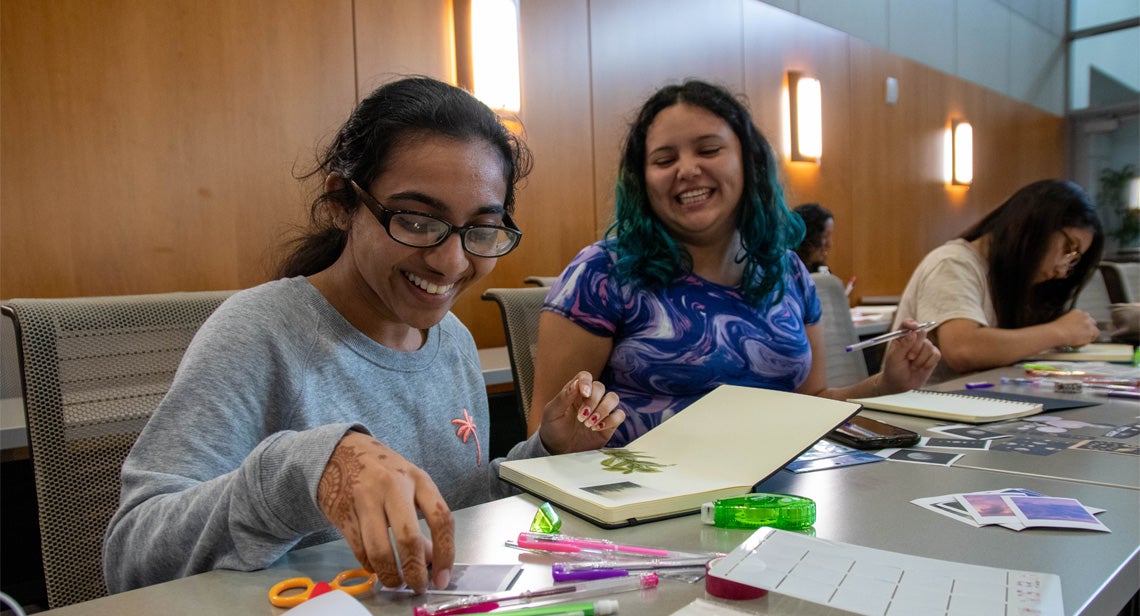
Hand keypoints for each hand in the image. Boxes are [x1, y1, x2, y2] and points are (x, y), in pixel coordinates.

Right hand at [317, 431, 453, 593]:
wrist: (339, 451)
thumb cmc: (382, 469)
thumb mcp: (410, 485)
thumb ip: (424, 519)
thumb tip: (433, 559)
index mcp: (418, 479)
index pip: (441, 519)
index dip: (445, 553)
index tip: (442, 577)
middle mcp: (393, 487)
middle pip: (408, 538)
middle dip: (414, 571)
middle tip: (417, 586)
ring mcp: (365, 499)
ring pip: (379, 549)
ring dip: (390, 575)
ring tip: (395, 582)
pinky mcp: (343, 513)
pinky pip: (359, 549)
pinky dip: (369, 565)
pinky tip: (376, 568)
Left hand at [537, 371, 623, 454]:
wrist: (559, 450)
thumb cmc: (553, 429)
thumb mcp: (552, 413)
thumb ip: (563, 397)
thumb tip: (576, 383)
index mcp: (575, 392)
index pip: (585, 377)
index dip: (586, 382)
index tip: (584, 393)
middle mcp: (590, 398)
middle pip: (600, 387)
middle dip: (593, 401)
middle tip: (581, 417)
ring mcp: (601, 410)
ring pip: (613, 398)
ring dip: (603, 410)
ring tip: (589, 424)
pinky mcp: (609, 424)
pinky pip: (619, 415)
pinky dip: (611, 420)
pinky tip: (597, 428)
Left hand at [879, 319, 940, 392]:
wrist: (900, 385)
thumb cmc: (894, 370)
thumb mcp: (894, 358)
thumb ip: (903, 345)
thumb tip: (913, 333)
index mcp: (901, 337)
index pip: (907, 324)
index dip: (911, 323)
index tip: (914, 327)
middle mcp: (914, 339)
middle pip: (922, 333)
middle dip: (916, 346)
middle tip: (909, 357)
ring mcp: (924, 347)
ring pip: (929, 345)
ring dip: (920, 358)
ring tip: (913, 365)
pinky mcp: (933, 356)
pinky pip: (936, 354)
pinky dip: (928, 363)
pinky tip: (921, 368)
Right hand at [1052, 309, 1098, 346]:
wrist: (1057, 332)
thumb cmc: (1056, 328)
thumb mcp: (1064, 320)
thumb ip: (1072, 322)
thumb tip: (1074, 329)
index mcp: (1077, 312)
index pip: (1085, 317)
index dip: (1083, 325)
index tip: (1080, 329)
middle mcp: (1085, 316)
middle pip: (1092, 323)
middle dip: (1088, 329)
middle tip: (1082, 335)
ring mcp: (1089, 324)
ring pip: (1095, 331)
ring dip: (1089, 336)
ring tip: (1080, 340)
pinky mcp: (1090, 332)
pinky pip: (1092, 339)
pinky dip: (1086, 342)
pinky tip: (1078, 343)